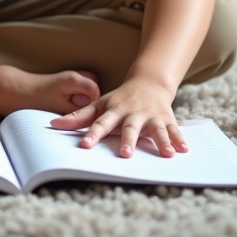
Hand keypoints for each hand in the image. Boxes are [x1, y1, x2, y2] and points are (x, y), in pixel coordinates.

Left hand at [48, 76, 185, 157]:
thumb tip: (52, 124)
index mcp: (115, 110)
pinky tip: (184, 150)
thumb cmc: (120, 98)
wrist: (149, 82)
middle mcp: (133, 113)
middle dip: (128, 140)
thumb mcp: (99, 105)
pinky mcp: (166, 119)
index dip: (92, 134)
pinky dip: (180, 140)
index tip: (85, 145)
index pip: (101, 123)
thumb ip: (78, 117)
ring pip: (156, 129)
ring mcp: (151, 116)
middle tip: (125, 155)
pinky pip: (174, 130)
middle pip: (130, 128)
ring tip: (167, 154)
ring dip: (162, 141)